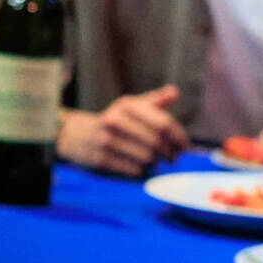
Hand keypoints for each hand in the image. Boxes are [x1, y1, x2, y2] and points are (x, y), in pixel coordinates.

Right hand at [56, 85, 189, 176]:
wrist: (77, 135)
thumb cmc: (115, 119)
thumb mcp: (131, 106)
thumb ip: (155, 100)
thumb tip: (174, 92)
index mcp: (127, 105)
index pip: (164, 123)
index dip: (179, 137)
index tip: (185, 146)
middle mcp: (115, 120)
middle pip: (157, 142)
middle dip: (170, 152)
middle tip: (175, 157)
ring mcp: (106, 140)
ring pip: (147, 157)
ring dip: (158, 162)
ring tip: (161, 161)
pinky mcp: (101, 158)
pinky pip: (133, 169)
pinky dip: (144, 171)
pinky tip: (145, 167)